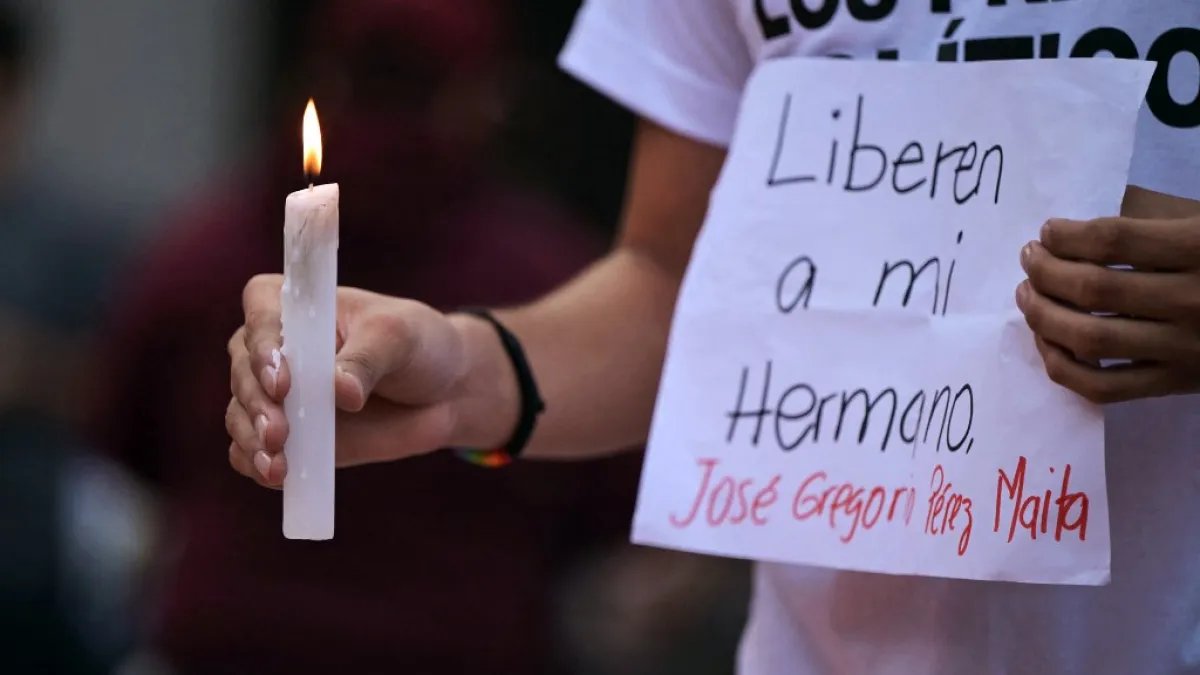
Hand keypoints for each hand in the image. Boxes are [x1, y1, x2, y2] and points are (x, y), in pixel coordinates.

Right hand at [226, 274, 498, 487]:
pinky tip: (274, 477)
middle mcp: (274, 347)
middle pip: (244, 371)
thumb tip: (341, 392)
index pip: (261, 312)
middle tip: (278, 433)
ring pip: (241, 415)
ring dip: (253, 440)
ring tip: (276, 466)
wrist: (442, 391)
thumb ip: (367, 360)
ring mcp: (277, 396)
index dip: (264, 346)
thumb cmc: (416, 345)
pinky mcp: (286, 437)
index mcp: (297, 305)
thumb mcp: (399, 338)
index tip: (284, 381)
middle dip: (258, 404)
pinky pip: (252, 452)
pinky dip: (255, 463)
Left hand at [1016, 214, 1199, 403]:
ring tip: (1027, 294)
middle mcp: (1193, 300)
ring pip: (1089, 339)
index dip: (1066, 235)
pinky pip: (1103, 387)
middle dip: (1045, 272)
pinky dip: (1061, 365)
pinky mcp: (1176, 384)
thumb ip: (1150, 222)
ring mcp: (1184, 349)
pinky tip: (1046, 341)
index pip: (1112, 241)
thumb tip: (1075, 231)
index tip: (1047, 232)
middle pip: (1093, 290)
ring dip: (1042, 316)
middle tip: (1028, 259)